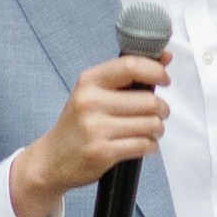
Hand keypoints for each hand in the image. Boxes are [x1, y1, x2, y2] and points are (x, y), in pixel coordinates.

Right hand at [11, 51, 171, 216]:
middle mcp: (90, 102)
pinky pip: (144, 145)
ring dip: (157, 129)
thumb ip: (127, 75)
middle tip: (158, 114)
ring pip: (151, 124)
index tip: (164, 79)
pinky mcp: (102, 152)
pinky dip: (150, 145)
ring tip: (150, 130)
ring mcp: (95, 128)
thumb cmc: (78, 124)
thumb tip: (165, 56)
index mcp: (89, 81)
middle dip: (161, 109)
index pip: (131, 66)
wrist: (51, 160)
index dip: (156, 71)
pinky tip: (142, 144)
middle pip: (148, 101)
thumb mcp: (93, 92)